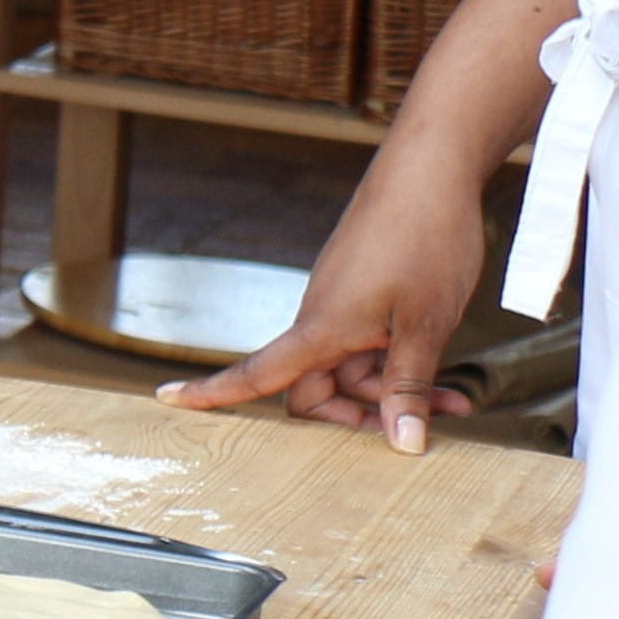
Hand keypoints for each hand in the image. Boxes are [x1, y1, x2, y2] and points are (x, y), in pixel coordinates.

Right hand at [159, 134, 495, 445]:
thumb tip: (402, 445)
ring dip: (396, 390)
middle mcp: (321, 319)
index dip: (212, 391)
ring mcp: (343, 304)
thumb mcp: (425, 325)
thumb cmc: (422, 242)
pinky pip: (372, 345)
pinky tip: (445, 374)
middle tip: (416, 429)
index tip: (166, 400)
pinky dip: (404, 364)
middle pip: (316, 389)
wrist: (430, 173)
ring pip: (353, 369)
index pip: (254, 372)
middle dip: (359, 415)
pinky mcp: (364, 293)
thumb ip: (409, 386)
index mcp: (320, 328)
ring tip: (453, 399)